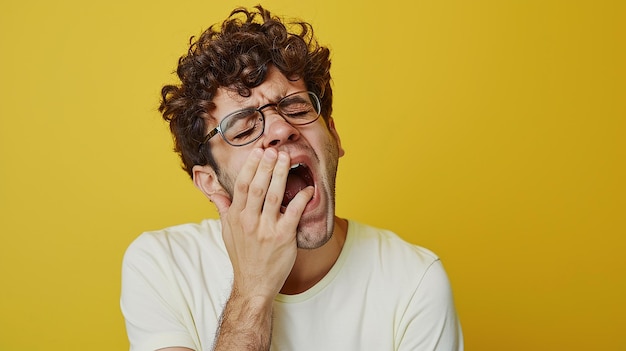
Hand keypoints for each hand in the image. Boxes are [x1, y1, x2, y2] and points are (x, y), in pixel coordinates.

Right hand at [210, 148, 313, 300]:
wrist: (253, 283)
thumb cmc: (243, 256)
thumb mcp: (227, 232)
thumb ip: (223, 209)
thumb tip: (215, 192)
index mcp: (236, 216)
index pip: (242, 184)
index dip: (251, 166)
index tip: (259, 151)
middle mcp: (249, 221)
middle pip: (257, 186)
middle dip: (266, 166)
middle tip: (274, 150)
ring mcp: (266, 229)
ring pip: (273, 196)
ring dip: (281, 175)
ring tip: (287, 159)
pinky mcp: (283, 237)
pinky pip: (293, 213)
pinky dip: (301, 199)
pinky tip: (307, 189)